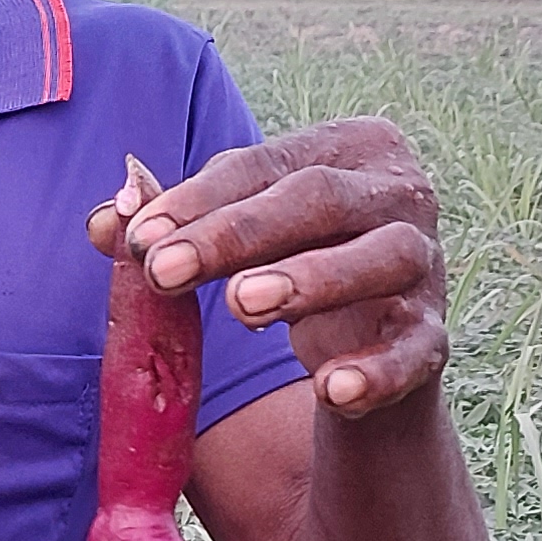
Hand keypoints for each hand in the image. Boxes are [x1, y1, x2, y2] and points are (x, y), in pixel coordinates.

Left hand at [88, 117, 446, 416]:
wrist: (363, 348)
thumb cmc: (286, 264)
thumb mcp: (229, 240)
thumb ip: (170, 227)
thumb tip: (106, 218)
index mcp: (347, 149)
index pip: (264, 166)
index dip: (200, 200)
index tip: (138, 239)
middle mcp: (400, 193)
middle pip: (320, 200)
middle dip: (238, 236)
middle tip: (167, 270)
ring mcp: (426, 266)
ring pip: (381, 260)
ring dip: (311, 281)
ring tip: (241, 307)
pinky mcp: (434, 339)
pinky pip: (414, 352)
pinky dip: (375, 372)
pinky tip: (330, 391)